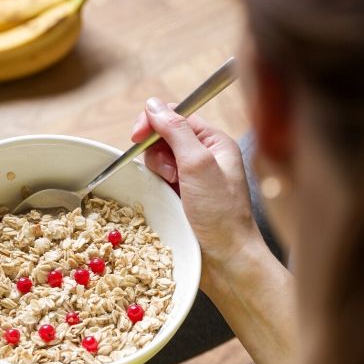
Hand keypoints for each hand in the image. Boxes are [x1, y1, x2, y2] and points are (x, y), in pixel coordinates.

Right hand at [131, 98, 263, 288]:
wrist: (226, 259)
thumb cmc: (220, 214)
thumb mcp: (198, 164)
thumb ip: (175, 130)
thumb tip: (153, 104)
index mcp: (216, 143)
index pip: (178, 115)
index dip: (155, 121)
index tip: (137, 136)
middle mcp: (205, 156)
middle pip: (164, 137)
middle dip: (157, 152)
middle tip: (169, 173)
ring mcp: (192, 177)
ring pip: (157, 159)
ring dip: (157, 171)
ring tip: (173, 189)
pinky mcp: (180, 195)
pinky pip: (157, 180)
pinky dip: (156, 186)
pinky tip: (167, 198)